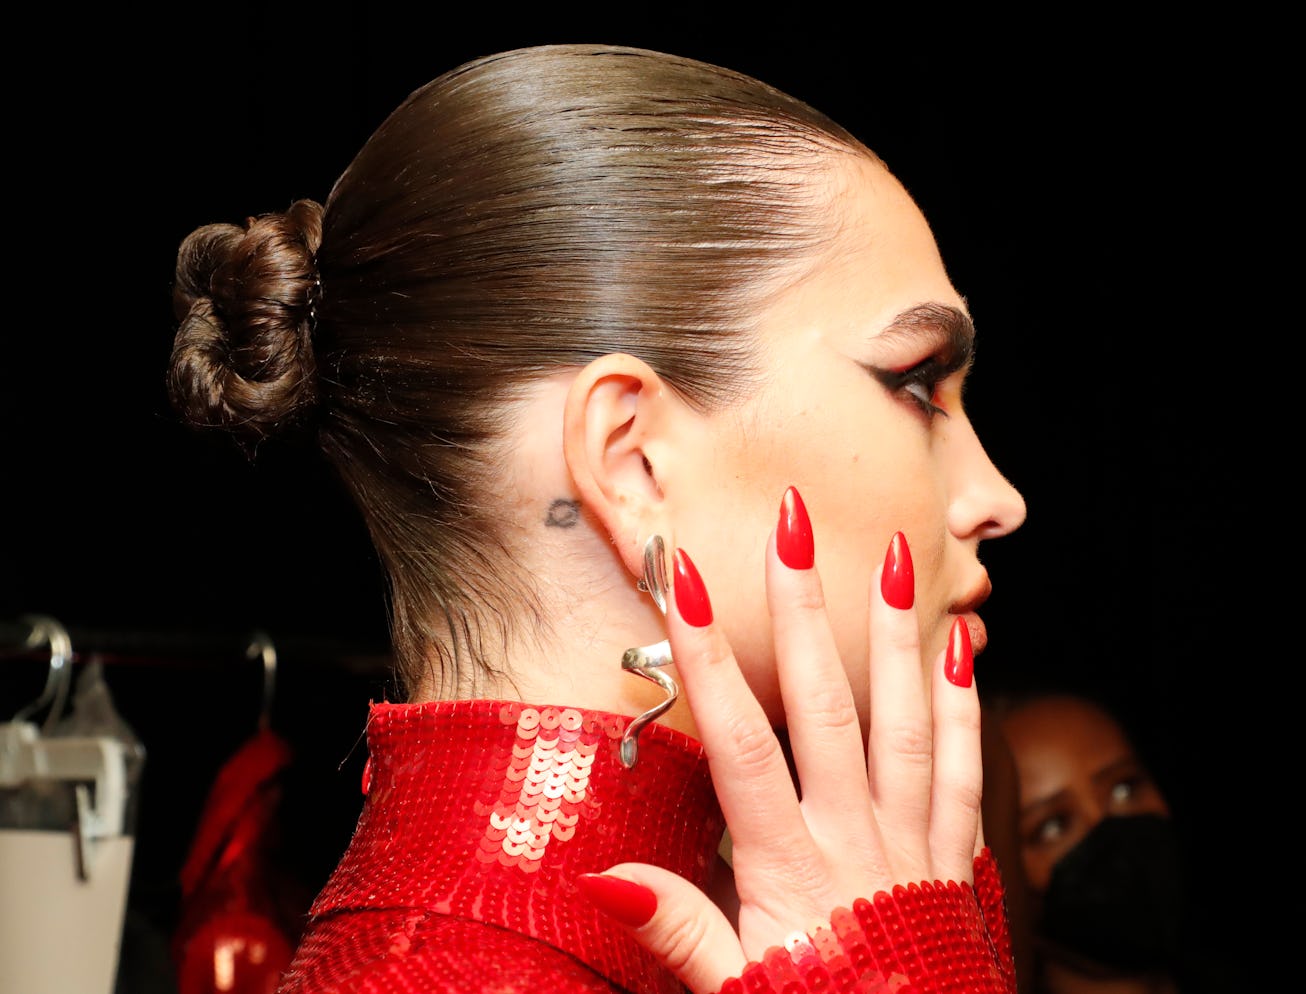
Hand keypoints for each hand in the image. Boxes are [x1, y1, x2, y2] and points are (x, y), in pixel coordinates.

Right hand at [576, 487, 983, 993]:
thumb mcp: (734, 989)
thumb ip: (678, 929)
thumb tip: (607, 876)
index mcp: (788, 866)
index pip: (741, 744)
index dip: (710, 658)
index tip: (687, 582)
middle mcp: (854, 837)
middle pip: (826, 708)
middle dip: (803, 611)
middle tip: (793, 527)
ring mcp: (911, 841)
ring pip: (904, 722)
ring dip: (895, 636)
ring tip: (893, 557)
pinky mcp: (953, 855)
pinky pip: (963, 769)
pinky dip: (963, 704)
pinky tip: (962, 646)